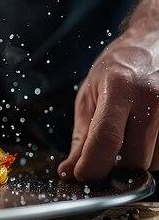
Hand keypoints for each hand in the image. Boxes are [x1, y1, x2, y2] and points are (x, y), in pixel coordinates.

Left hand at [58, 25, 158, 181]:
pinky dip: (153, 156)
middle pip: (133, 158)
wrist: (153, 43)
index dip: (91, 166)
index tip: (82, 176)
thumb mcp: (90, 95)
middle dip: (113, 169)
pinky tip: (143, 138)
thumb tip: (69, 172)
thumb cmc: (118, 68)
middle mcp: (153, 97)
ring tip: (127, 139)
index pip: (106, 139)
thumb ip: (81, 137)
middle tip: (102, 160)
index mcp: (120, 87)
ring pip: (155, 162)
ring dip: (136, 163)